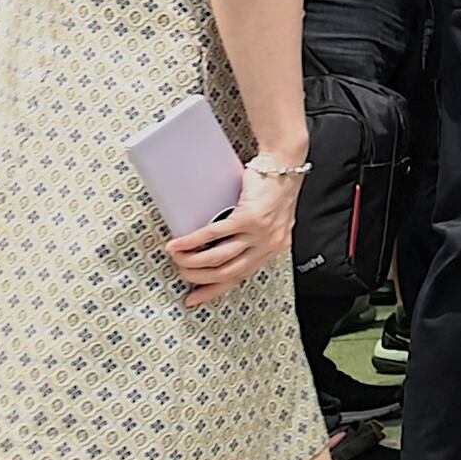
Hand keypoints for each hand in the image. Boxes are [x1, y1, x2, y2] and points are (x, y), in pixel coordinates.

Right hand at [167, 161, 302, 305]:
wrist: (284, 162)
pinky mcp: (248, 218)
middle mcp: (269, 243)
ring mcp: (260, 232)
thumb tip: (218, 247)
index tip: (195, 297)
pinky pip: (214, 235)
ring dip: (192, 261)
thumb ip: (252, 236)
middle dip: (199, 278)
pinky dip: (191, 242)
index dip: (215, 290)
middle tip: (181, 273)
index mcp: (274, 246)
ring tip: (176, 257)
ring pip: (219, 258)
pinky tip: (178, 244)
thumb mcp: (269, 218)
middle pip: (228, 272)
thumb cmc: (275, 185)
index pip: (242, 276)